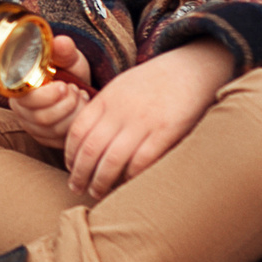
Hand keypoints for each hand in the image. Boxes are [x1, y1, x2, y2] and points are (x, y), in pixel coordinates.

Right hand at [6, 36, 92, 147]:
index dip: (46, 96)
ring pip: (54, 130)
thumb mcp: (68, 57)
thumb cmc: (68, 69)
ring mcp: (32, 126)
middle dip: (66, 105)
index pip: (25, 99)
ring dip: (74, 113)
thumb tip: (61, 42)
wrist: (76, 85)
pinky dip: (76, 124)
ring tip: (79, 96)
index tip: (64, 85)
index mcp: (18, 86)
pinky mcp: (45, 139)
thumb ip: (64, 50)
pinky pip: (61, 139)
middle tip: (76, 90)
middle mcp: (20, 109)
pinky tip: (80, 108)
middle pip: (41, 118)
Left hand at [59, 40, 234, 200]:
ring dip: (101, 181)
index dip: (70, 154)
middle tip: (76, 188)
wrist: (192, 67)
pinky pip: (142, 161)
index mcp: (107, 99)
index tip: (70, 169)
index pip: (77, 131)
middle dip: (80, 174)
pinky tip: (126, 186)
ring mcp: (143, 121)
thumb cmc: (155, 81)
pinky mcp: (166, 131)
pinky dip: (130, 177)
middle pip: (91, 149)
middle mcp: (121, 111)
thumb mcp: (121, 87)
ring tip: (96, 193)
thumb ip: (104, 110)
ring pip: (112, 160)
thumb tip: (86, 139)